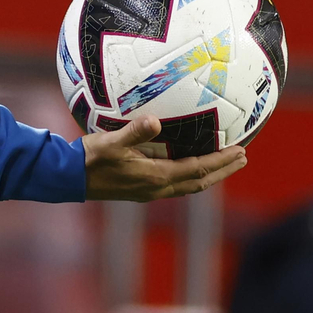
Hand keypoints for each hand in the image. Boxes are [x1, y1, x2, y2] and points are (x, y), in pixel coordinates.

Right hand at [84, 115, 246, 200]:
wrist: (69, 178)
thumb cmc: (90, 158)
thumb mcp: (111, 142)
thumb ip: (134, 132)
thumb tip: (154, 121)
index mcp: (156, 178)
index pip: (198, 171)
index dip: (221, 162)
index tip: (241, 151)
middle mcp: (157, 188)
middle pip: (200, 182)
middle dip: (223, 170)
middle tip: (243, 157)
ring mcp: (150, 190)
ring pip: (189, 185)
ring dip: (210, 174)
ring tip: (225, 162)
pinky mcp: (141, 188)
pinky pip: (177, 182)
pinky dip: (192, 173)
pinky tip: (191, 163)